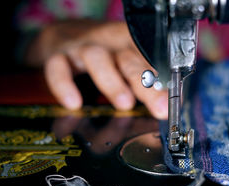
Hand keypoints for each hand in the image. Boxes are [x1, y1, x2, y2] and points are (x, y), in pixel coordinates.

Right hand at [26, 20, 167, 118]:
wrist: (64, 35)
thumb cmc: (104, 55)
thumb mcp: (126, 62)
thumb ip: (144, 82)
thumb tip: (165, 108)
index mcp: (131, 44)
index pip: (150, 59)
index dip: (162, 80)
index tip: (170, 102)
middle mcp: (109, 43)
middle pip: (130, 59)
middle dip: (146, 85)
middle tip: (158, 107)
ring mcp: (83, 48)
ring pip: (98, 58)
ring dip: (112, 82)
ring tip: (125, 104)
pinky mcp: (59, 55)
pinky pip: (58, 67)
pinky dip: (64, 85)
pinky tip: (74, 103)